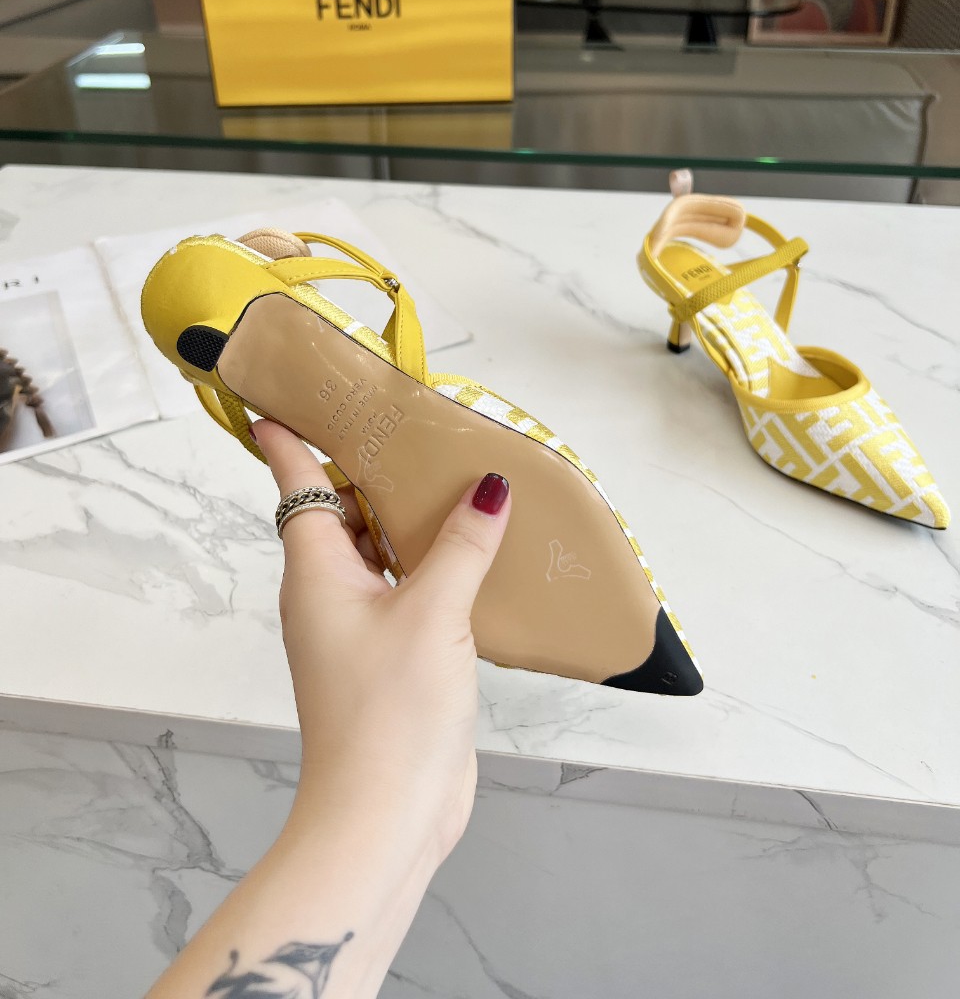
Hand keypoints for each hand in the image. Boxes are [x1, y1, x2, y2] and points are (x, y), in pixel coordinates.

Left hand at [253, 419, 510, 868]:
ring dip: (411, 520)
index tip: (285, 394)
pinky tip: (476, 551)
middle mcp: (327, 592)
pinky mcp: (389, 656)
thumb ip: (462, 545)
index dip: (290, 437)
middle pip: (343, 510)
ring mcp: (357, 627)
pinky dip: (432, 564)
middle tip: (417, 424)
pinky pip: (405, 590)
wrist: (385, 815)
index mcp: (315, 570)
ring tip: (457, 476)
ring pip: (379, 551)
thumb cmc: (390, 712)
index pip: (296, 483)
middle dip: (376, 470)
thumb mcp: (433, 613)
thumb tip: (489, 486)